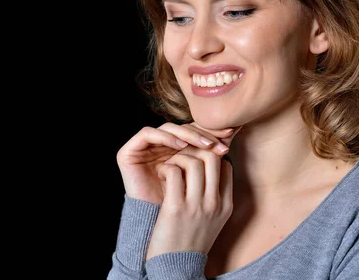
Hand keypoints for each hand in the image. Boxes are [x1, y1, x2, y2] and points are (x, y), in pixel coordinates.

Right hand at [116, 122, 235, 204]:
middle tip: (217, 142)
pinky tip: (180, 145)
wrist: (157, 231)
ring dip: (188, 134)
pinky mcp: (128, 151)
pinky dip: (164, 137)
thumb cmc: (181, 209)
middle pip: (182, 127)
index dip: (211, 131)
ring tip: (203, 144)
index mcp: (174, 151)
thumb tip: (229, 142)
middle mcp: (159, 147)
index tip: (229, 135)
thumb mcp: (200, 181)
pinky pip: (147, 134)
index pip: (194, 132)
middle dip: (202, 133)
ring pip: (168, 127)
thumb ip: (209, 163)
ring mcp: (143, 149)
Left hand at [146, 145, 234, 258]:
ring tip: (169, 167)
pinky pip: (174, 173)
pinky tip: (161, 175)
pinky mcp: (176, 209)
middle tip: (180, 157)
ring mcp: (196, 206)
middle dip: (194, 151)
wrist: (175, 267)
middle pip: (212, 158)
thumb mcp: (211, 219)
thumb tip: (208, 169)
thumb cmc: (189, 239)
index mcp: (225, 205)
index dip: (209, 156)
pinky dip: (166, 168)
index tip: (193, 159)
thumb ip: (213, 196)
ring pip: (193, 162)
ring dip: (177, 158)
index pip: (226, 165)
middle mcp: (214, 204)